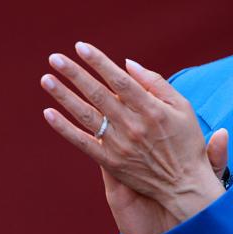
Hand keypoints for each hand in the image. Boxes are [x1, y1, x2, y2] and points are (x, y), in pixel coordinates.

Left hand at [40, 41, 224, 231]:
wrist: (184, 186)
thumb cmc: (185, 141)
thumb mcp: (182, 107)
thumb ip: (156, 83)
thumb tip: (127, 64)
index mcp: (152, 110)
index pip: (119, 81)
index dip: (99, 62)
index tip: (81, 47)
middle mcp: (133, 126)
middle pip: (98, 94)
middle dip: (75, 74)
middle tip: (55, 58)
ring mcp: (120, 145)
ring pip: (86, 116)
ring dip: (64, 96)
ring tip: (46, 79)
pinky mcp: (111, 163)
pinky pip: (83, 143)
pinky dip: (65, 129)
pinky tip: (49, 113)